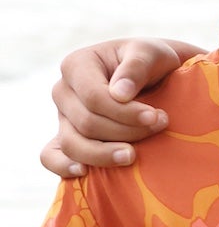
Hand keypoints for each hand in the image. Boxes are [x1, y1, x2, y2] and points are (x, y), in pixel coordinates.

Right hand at [44, 38, 196, 178]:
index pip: (94, 97)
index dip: (125, 113)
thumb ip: (136, 67)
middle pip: (87, 123)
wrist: (156, 79)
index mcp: (76, 65)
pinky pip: (51, 156)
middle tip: (160, 127)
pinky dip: (63, 166)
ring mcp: (63, 117)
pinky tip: (84, 173)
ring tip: (133, 156)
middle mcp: (63, 91)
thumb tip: (120, 93)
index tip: (156, 118)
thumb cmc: (152, 62)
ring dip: (104, 155)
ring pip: (73, 144)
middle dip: (126, 131)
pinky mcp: (66, 138)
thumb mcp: (150, 54)